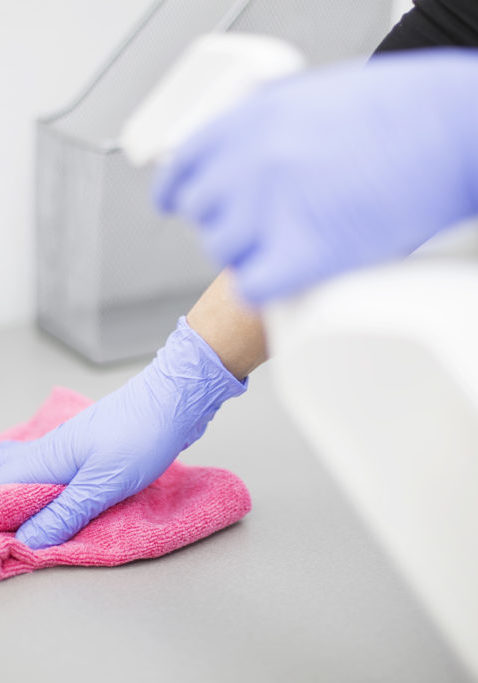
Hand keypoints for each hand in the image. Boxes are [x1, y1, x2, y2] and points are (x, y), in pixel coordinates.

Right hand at [0, 318, 245, 548]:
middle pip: (16, 481)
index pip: (4, 486)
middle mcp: (53, 451)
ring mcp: (74, 448)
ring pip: (39, 479)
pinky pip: (64, 476)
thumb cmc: (144, 432)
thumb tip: (29, 541)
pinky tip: (72, 508)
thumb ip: (66, 512)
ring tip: (48, 533)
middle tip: (31, 540)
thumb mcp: (105, 482)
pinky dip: (62, 495)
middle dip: (16, 511)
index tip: (11, 543)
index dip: (4, 515)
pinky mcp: (94, 450)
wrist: (176, 397)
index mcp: (47, 458)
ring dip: (40, 507)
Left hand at [155, 49, 477, 304]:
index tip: (174, 202)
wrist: (450, 129)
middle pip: (205, 215)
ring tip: (290, 246)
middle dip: (229, 223)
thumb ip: (265, 127)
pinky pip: (253, 285)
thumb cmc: (397, 112)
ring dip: (251, 255)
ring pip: (226, 252)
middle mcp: (251, 161)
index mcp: (249, 119)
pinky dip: (265, 288)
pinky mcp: (305, 254)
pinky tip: (285, 277)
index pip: (184, 165)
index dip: (178, 190)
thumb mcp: (309, 97)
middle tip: (264, 226)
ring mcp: (273, 207)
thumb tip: (243, 156)